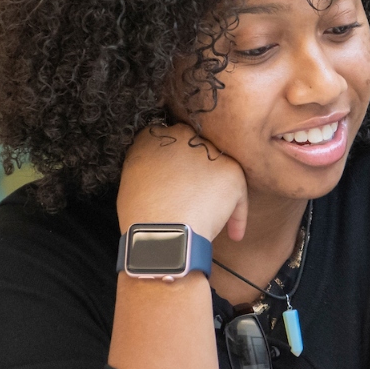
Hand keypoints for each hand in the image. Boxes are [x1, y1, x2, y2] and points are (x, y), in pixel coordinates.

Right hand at [117, 122, 248, 242]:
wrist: (162, 232)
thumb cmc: (140, 217)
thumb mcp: (130, 183)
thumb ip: (147, 169)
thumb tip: (159, 177)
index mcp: (152, 137)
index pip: (168, 141)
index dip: (174, 163)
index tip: (176, 180)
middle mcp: (181, 136)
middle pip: (195, 150)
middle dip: (197, 170)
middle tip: (194, 196)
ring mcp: (208, 152)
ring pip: (219, 169)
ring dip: (217, 191)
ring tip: (211, 217)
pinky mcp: (231, 171)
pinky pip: (239, 194)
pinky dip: (237, 215)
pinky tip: (233, 232)